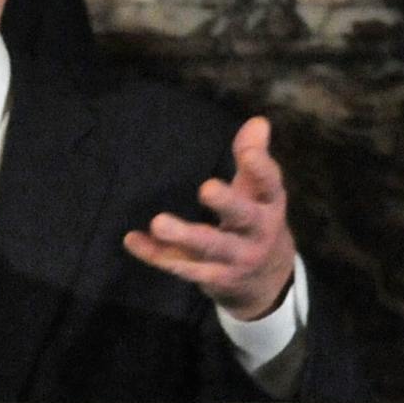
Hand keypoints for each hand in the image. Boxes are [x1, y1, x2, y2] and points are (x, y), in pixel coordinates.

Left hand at [124, 116, 297, 320]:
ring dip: (184, 236)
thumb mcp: (258, 191)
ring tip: (158, 222)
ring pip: (210, 247)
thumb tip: (258, 121)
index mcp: (269, 206)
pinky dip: (156, 254)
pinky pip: (181, 265)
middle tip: (206, 189)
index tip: (247, 153)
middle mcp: (257, 233)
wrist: (266, 281)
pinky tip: (134, 240)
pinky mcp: (211, 277)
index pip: (270, 185)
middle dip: (227, 204)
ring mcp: (235, 259)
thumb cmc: (256, 221)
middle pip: (244, 217)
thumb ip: (253, 157)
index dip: (261, 169)